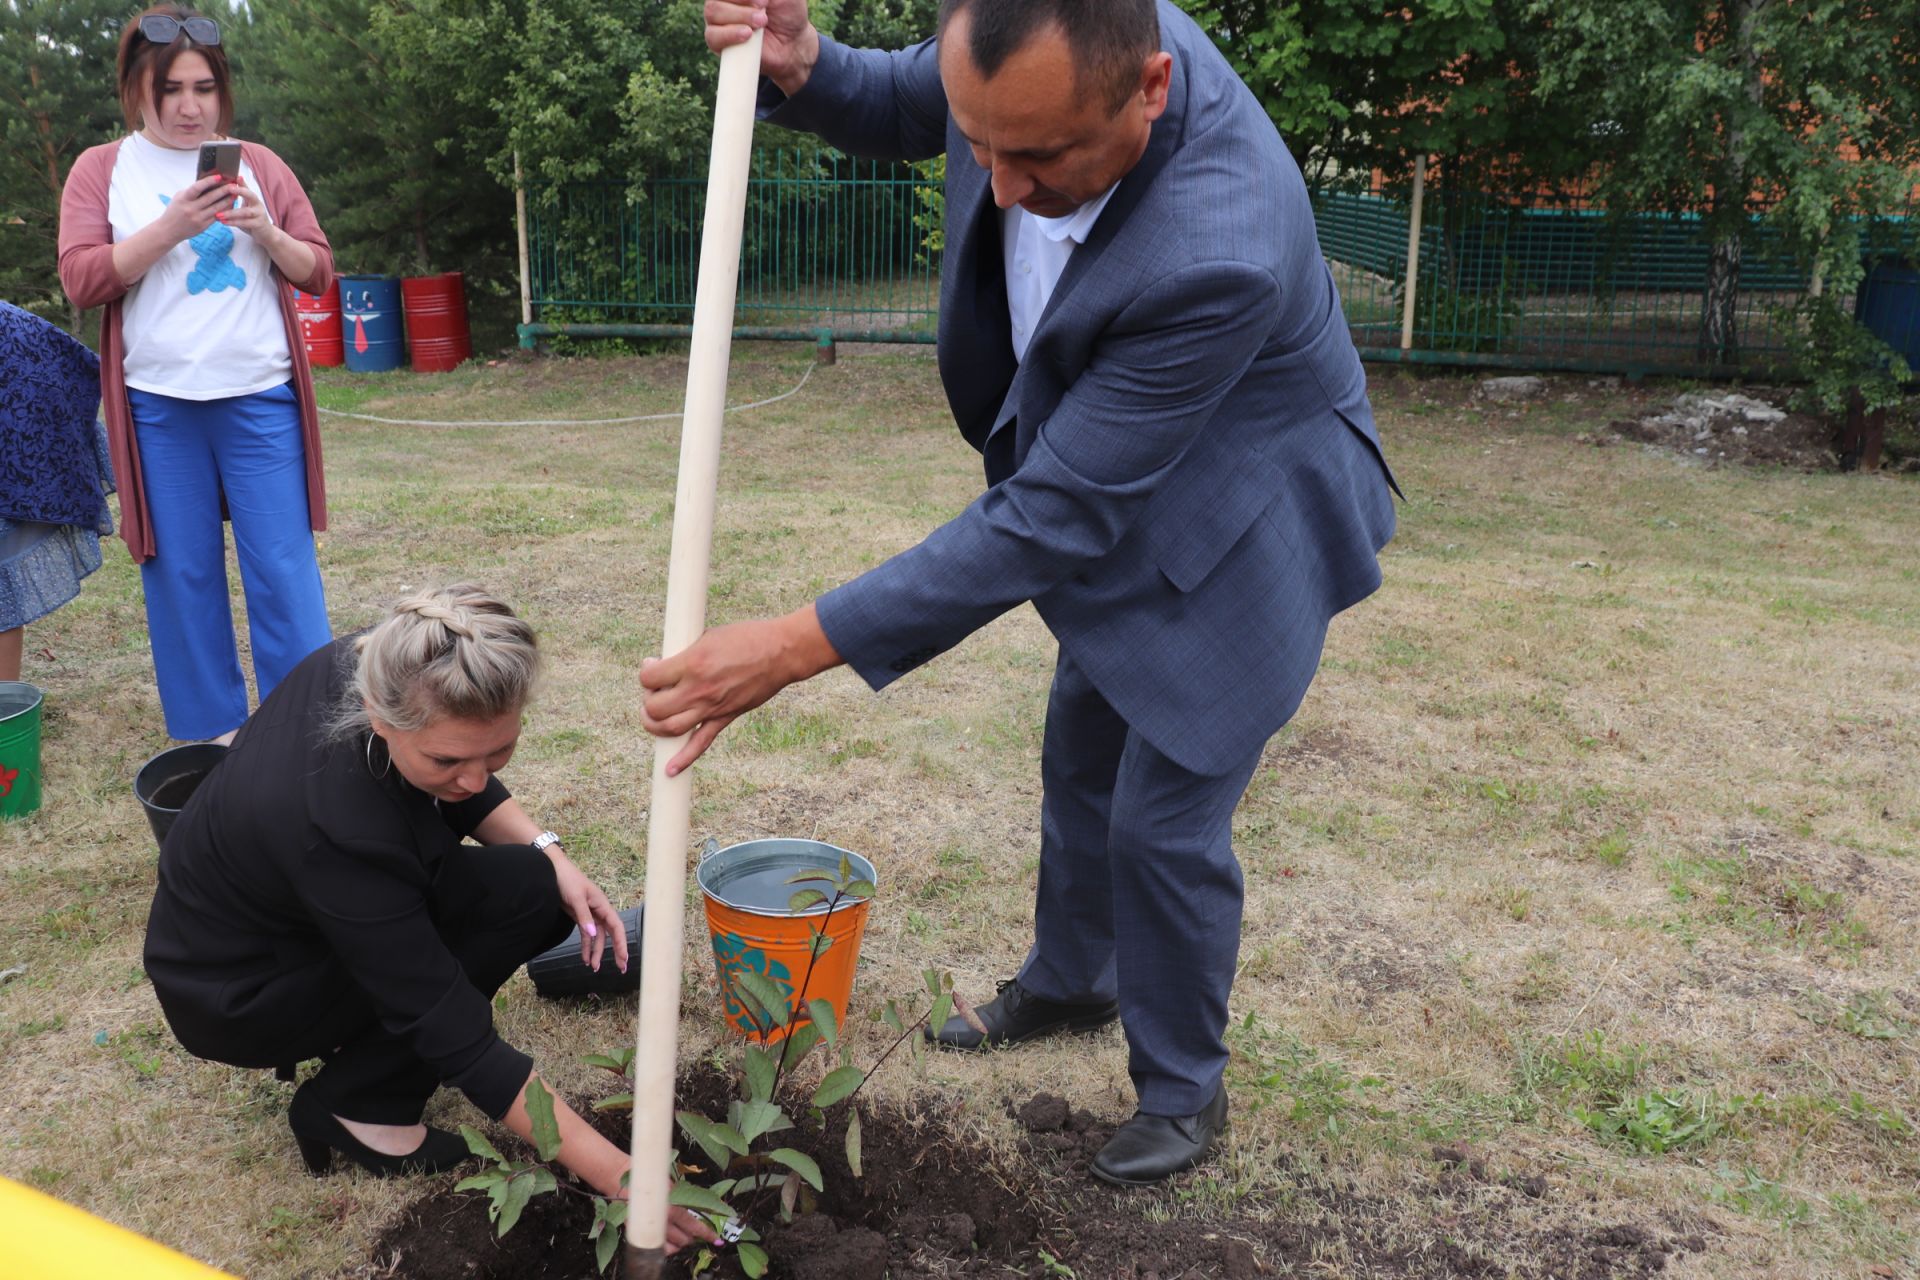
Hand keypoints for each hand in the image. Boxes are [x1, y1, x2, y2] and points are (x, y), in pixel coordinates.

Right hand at [156, 174, 234, 245]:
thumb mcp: (179, 197)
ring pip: (217, 208)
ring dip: (228, 200)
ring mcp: (198, 218)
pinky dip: (225, 210)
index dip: (209, 181)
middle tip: (233, 184)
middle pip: (211, 198)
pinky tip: (231, 205)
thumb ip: (192, 191)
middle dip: (224, 190)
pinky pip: (217, 216)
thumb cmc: (175, 210)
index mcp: (184, 199)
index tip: (219, 176)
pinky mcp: (204, 226)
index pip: (197, 188)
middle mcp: (191, 208)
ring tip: (235, 194)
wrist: (169, 230)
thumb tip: (207, 183)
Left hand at [218, 178, 274, 241]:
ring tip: (219, 214)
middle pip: (251, 195)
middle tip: (228, 188)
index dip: (242, 183)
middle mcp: (258, 205)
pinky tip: (223, 222)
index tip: (234, 177)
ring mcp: (260, 215)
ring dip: (231, 213)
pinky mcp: (258, 225)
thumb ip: (240, 195)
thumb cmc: (253, 218)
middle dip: (240, 191)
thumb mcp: (247, 205)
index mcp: (254, 199)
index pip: (248, 188)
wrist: (266, 233)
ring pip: (245, 212)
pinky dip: (233, 222)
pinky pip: (245, 223)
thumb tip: (231, 182)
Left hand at [545, 848, 628, 973]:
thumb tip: (593, 935)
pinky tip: (584, 958)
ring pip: (597, 937)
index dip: (621, 942)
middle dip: (615, 950)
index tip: (624, 958)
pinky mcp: (580, 916)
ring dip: (596, 952)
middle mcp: (599, 910)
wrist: (551, 870)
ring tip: (593, 968)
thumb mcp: (575, 898)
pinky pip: (586, 934)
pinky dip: (586, 946)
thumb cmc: (566, 879)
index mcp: (602, 904)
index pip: (616, 926)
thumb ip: (584, 917)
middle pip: (611, 934)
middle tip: (621, 968)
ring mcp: (590, 914)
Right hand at [596, 1177, 716, 1255]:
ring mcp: (649, 1228)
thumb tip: (695, 1210)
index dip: (705, 1232)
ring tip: (680, 1237)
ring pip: (672, 1247)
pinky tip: (666, 1242)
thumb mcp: (670, 1186)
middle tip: (692, 1232)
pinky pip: (657, 1249)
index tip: (715, 1239)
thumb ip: (682, 1199)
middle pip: (684, 1239)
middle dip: (691, 1237)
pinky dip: (664, 1248)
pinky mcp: (638, 1233)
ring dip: (679, 1244)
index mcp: (671, 1205)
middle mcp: (661, 1220)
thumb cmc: (648, 1180)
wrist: (622, 1180)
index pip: (692, 1223)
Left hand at [638, 604, 841, 774]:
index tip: (651, 665)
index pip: (650, 677)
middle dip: (647, 700)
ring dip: (655, 726)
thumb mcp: (709, 636)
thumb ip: (687, 652)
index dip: (646, 672)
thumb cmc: (748, 638)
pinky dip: (684, 758)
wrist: (781, 653)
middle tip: (653, 691)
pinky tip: (670, 770)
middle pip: (655, 707)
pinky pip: (701, 743)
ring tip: (654, 717)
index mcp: (692, 663)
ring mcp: (711, 707)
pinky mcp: (725, 717)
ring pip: (670, 729)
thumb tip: (670, 662)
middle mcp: (698, 689)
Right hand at [703, 0, 819, 95]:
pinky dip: (729, 35)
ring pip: (712, 13)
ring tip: (758, 26)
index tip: (764, 2)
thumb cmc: (788, 13)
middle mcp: (723, 0)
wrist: (792, 44)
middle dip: (742, 5)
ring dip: (738, 18)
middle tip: (763, 16)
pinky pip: (712, 37)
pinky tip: (746, 36)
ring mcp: (718, 20)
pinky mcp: (719, 42)